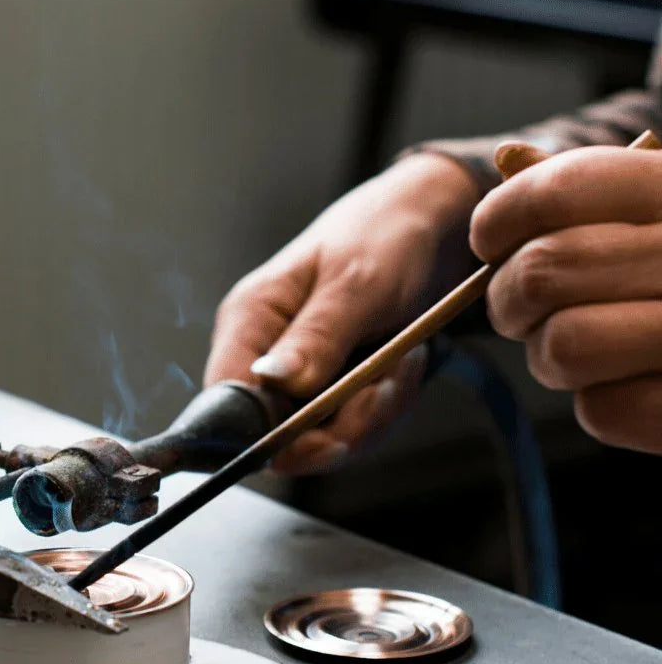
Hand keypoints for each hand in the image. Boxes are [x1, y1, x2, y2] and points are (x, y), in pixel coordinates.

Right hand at [205, 153, 477, 473]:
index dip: (268, 431)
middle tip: (386, 387)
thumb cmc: (386, 235)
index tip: (326, 433)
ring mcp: (299, 377)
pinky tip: (404, 367)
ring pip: (320, 440)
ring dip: (372, 415)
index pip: (226, 400)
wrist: (436, 224)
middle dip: (339, 427)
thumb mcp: (355, 283)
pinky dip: (385, 410)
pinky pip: (351, 429)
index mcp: (250, 320)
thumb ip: (314, 337)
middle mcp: (264, 355)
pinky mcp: (332, 390)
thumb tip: (270, 382)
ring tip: (403, 363)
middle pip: (276, 435)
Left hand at [471, 144, 661, 453]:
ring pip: (561, 347)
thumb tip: (509, 158)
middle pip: (541, 272)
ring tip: (583, 345)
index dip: (499, 217)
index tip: (490, 240)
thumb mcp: (657, 209)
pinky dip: (605, 403)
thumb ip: (588, 189)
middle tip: (525, 309)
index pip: (561, 190)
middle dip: (510, 299)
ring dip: (551, 355)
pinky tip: (636, 381)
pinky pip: (602, 409)